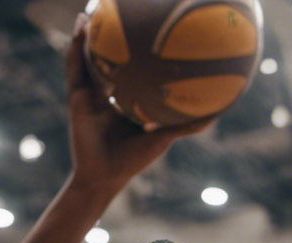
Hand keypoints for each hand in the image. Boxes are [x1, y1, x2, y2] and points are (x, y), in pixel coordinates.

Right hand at [64, 14, 213, 194]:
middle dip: (108, 39)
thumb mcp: (164, 136)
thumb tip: (216, 115)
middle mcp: (105, 96)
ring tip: (92, 12)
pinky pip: (75, 68)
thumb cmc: (133, 160)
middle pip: (106, 61)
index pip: (129, 72)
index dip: (134, 55)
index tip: (146, 34)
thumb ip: (186, 125)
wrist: (104, 177)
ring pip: (87, 59)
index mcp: (123, 102)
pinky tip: (81, 28)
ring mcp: (89, 95)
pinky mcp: (76, 98)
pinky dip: (75, 48)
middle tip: (118, 15)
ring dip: (87, 35)